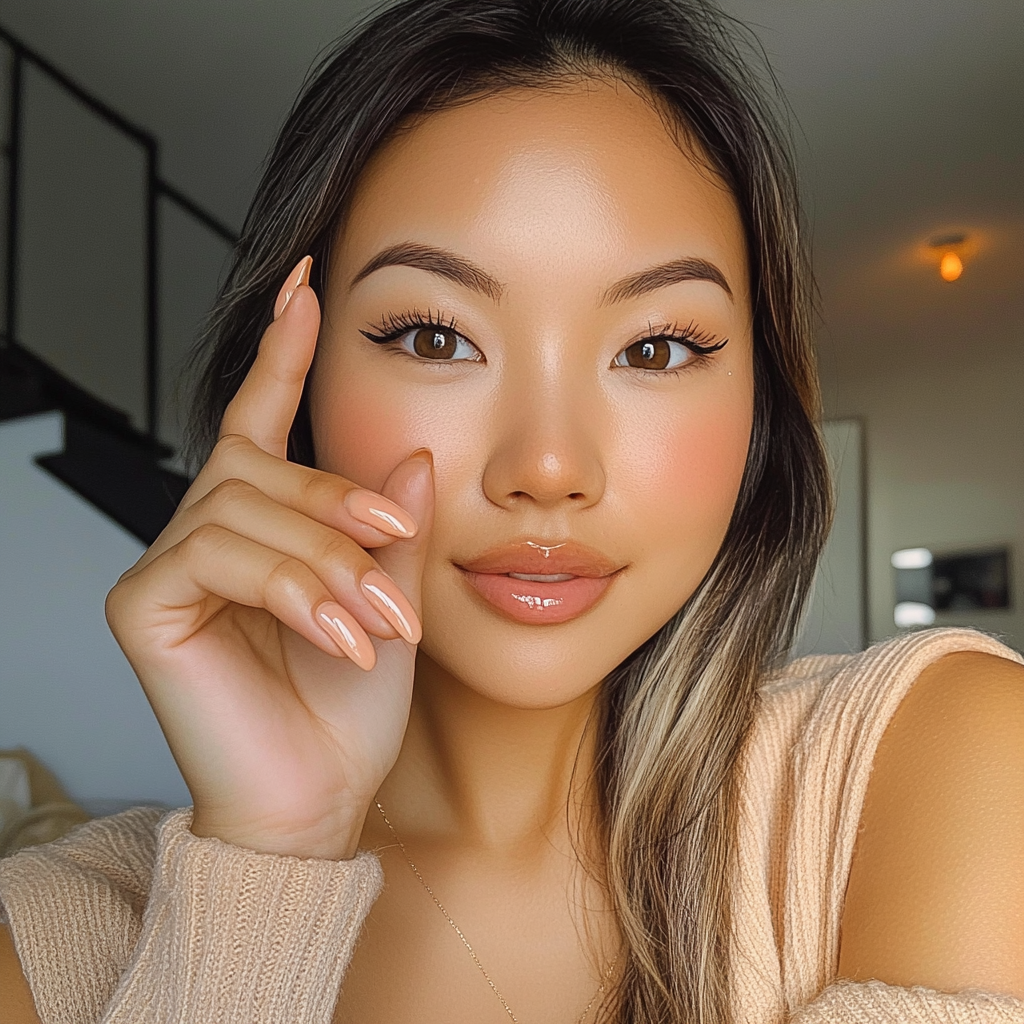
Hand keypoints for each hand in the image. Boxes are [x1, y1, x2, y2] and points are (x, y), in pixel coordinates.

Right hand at [105, 256, 432, 859]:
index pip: (263, 419)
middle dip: (340, 509)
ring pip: (247, 510)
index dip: (282, 351)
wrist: (318, 797)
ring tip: (375, 623)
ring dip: (326, 562)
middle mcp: (207, 531)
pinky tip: (336, 638)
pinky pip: (219, 558)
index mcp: (263, 524)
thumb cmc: (348, 708)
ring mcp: (168, 564)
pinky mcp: (142, 603)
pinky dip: (291, 591)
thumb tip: (405, 455)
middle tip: (397, 551)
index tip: (306, 286)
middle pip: (262, 466)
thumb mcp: (390, 600)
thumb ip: (389, 527)